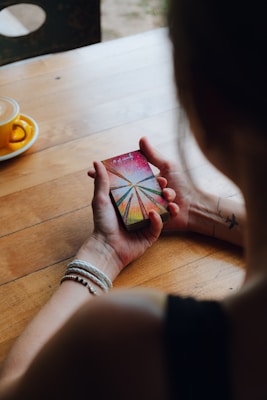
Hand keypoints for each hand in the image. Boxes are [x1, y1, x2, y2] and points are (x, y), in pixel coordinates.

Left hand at [83, 160, 177, 278]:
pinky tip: (153, 214)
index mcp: (128, 201)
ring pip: (160, 210)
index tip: (156, 172)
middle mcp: (138, 211)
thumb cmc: (103, 223)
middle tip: (165, 184)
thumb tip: (96, 161)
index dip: (150, 179)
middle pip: (154, 197)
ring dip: (165, 203)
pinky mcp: (150, 234)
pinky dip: (158, 219)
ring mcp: (145, 223)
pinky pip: (158, 225)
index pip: (142, 187)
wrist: (107, 248)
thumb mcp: (101, 199)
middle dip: (162, 191)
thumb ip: (101, 181)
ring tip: (168, 197)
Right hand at [139, 136, 196, 231]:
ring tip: (172, 199)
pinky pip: (156, 216)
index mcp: (148, 183)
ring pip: (150, 204)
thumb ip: (154, 155)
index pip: (138, 180)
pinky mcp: (155, 220)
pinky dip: (168, 210)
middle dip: (155, 191)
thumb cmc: (183, 184)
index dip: (147, 180)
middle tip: (166, 190)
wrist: (195, 205)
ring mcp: (151, 208)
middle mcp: (147, 195)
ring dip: (163, 201)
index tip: (161, 179)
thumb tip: (142, 138)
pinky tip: (175, 207)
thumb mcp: (168, 166)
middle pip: (141, 193)